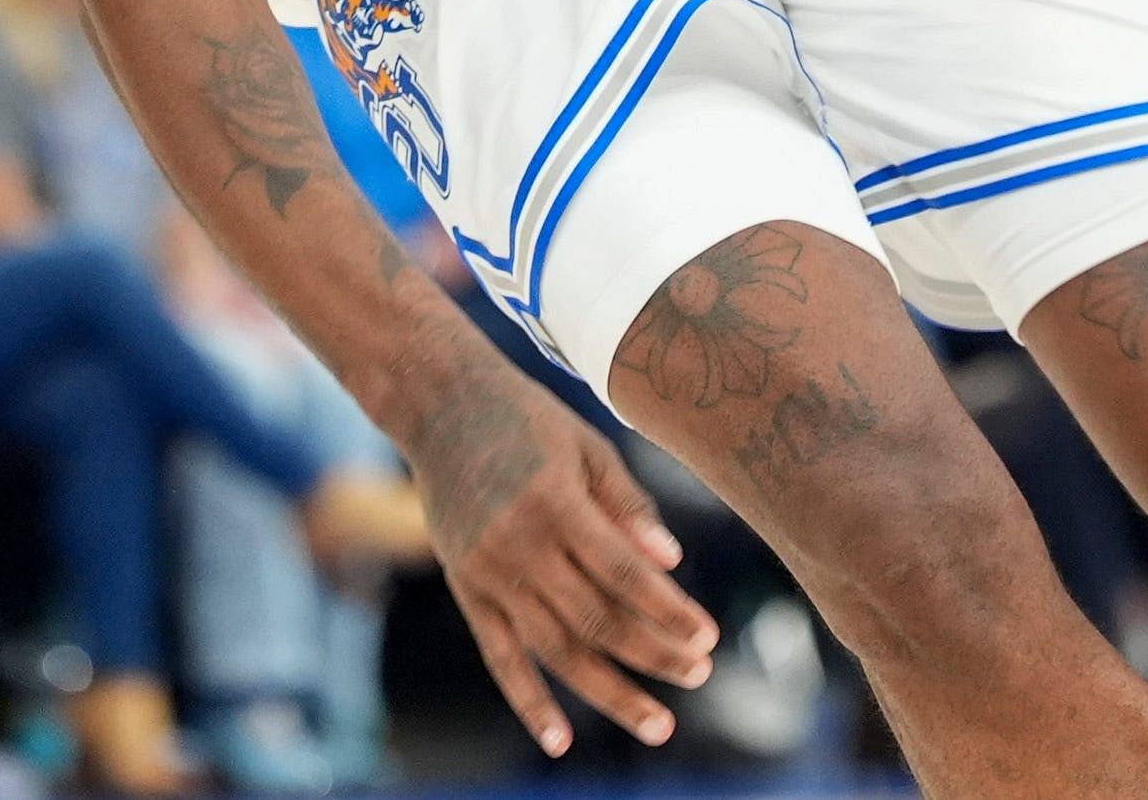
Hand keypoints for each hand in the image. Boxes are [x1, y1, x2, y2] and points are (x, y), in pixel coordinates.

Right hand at [401, 353, 716, 757]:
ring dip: (611, 691)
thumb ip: (629, 505)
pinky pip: (499, 656)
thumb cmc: (527, 420)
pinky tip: (560, 741)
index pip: (624, 574)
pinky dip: (528, 702)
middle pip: (596, 619)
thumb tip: (671, 564)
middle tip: (700, 673)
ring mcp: (487, 571)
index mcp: (554, 502)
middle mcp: (518, 543)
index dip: (668, 611)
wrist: (439, 405)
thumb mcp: (587, 445)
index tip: (707, 636)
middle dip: (654, 653)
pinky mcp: (466, 588)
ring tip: (658, 722)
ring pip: (556, 649)